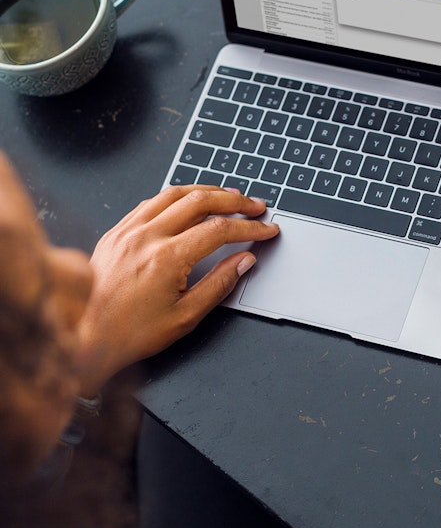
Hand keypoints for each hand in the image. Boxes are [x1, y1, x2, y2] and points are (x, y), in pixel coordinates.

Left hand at [76, 185, 278, 395]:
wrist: (86, 336)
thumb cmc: (132, 332)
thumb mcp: (186, 316)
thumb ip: (219, 284)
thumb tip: (244, 260)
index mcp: (166, 258)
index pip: (219, 230)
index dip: (249, 227)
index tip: (266, 229)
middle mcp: (146, 237)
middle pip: (200, 201)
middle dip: (234, 201)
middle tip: (255, 205)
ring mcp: (128, 230)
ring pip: (174, 193)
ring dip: (207, 191)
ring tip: (229, 196)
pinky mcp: (116, 231)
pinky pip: (151, 202)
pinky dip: (177, 197)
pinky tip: (189, 201)